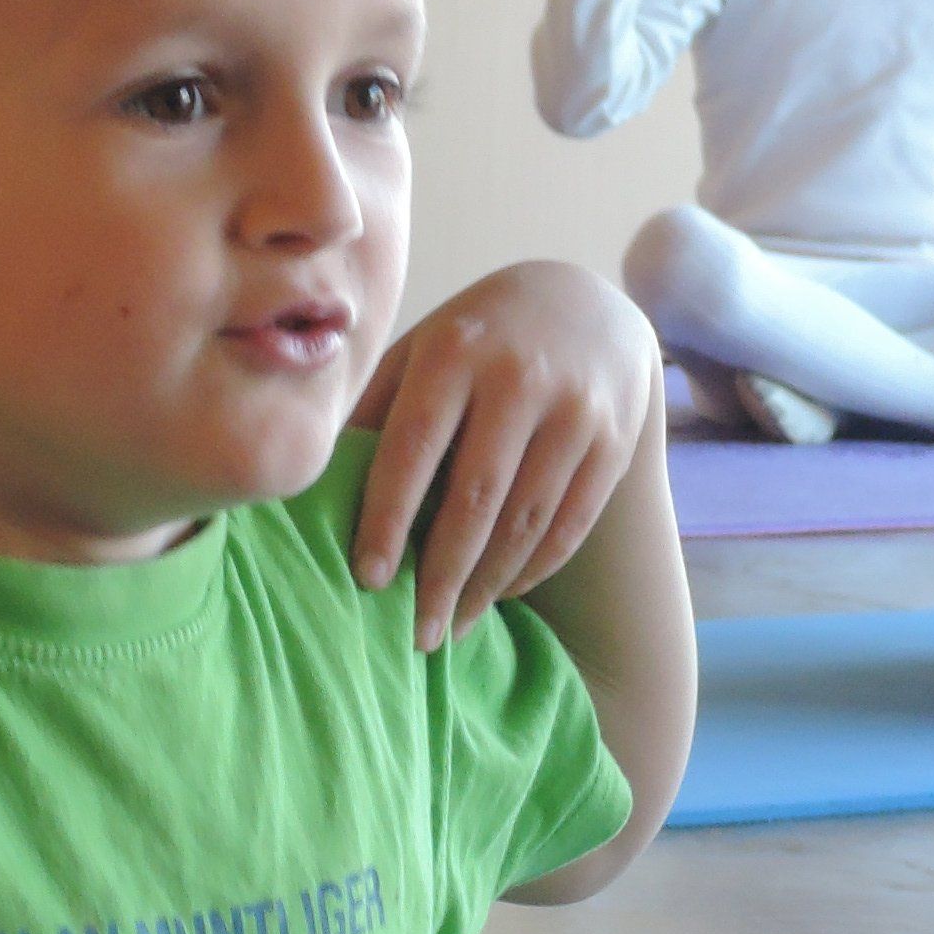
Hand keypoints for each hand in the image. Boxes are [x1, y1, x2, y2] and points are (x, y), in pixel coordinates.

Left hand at [349, 265, 660, 648]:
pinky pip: (570, 524)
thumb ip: (377, 409)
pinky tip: (500, 594)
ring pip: (526, 520)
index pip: (413, 447)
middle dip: (441, 576)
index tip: (368, 579)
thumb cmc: (475, 338)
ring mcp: (575, 410)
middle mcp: (519, 377)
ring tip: (452, 627)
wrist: (584, 298)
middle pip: (475, 497)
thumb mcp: (422, 349)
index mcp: (454, 352)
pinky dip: (533, 569)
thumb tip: (318, 488)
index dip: (388, 518)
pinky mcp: (615, 440)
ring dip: (486, 586)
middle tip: (416, 634)